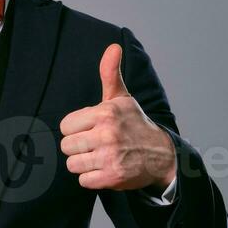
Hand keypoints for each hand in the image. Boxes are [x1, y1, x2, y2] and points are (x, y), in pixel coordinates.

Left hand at [59, 43, 177, 191]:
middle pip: (67, 146)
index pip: (66, 125)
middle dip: (78, 147)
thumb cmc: (134, 124)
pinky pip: (84, 181)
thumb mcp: (122, 98)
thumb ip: (110, 74)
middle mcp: (108, 134)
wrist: (161, 154)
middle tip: (95, 145)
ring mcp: (110, 157)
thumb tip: (113, 47)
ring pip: (73, 164)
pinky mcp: (113, 177)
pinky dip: (92, 178)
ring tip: (100, 156)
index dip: (75, 129)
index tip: (89, 129)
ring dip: (84, 164)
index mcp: (106, 113)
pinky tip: (105, 169)